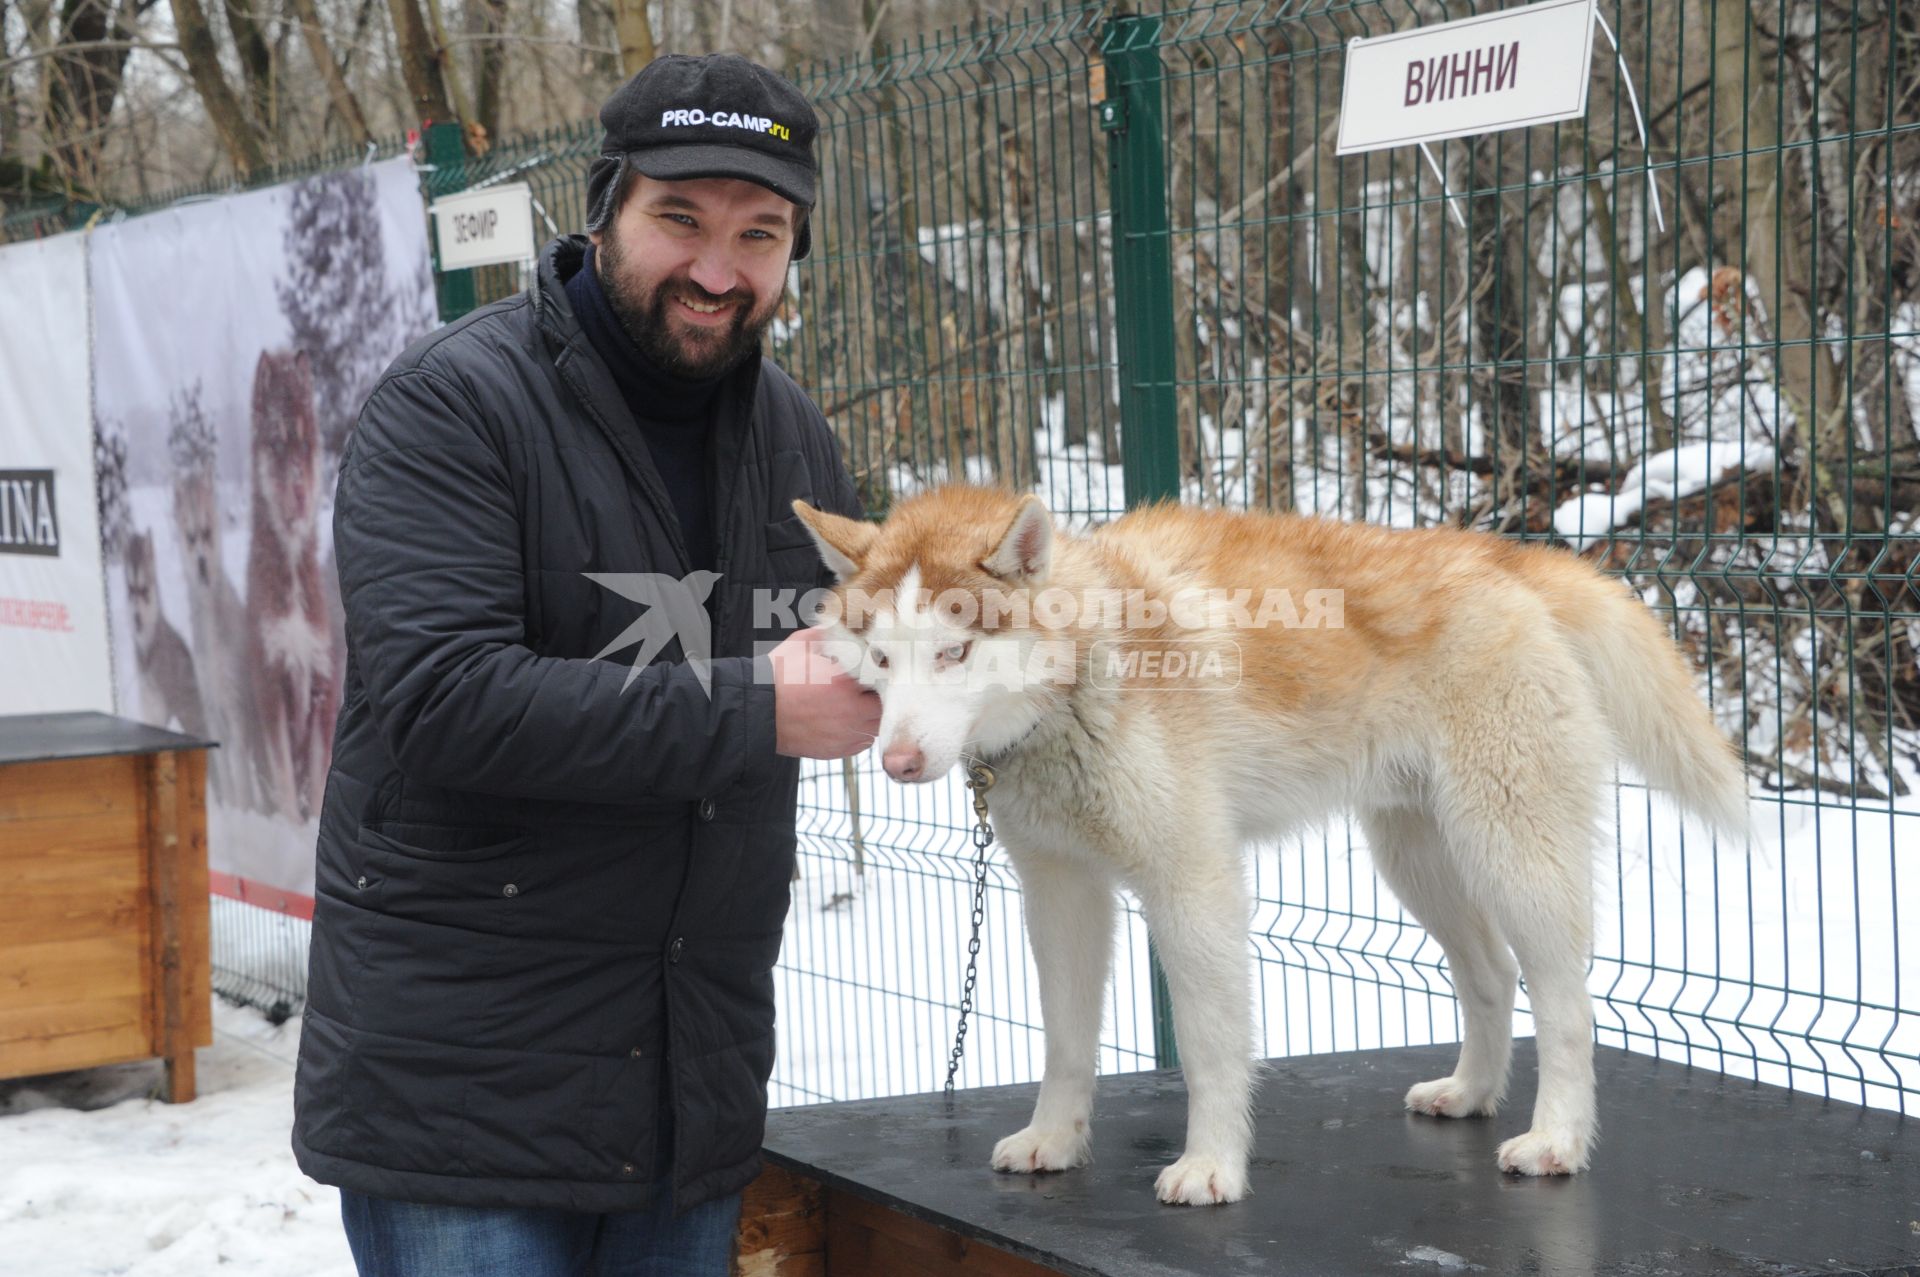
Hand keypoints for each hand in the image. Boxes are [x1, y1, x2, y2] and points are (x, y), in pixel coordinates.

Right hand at [769, 627, 879, 759]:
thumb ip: (828, 634)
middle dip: (879, 692)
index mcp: (844, 680)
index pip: (881, 674)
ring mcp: (845, 732)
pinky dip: (861, 731)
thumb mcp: (801, 644)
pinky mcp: (837, 750)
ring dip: (872, 713)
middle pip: (884, 702)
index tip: (875, 665)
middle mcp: (850, 709)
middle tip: (867, 685)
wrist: (756, 712)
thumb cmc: (776, 676)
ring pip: (876, 724)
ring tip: (858, 703)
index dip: (880, 669)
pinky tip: (849, 720)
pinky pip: (863, 742)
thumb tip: (845, 626)